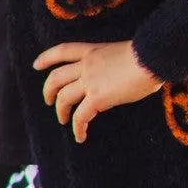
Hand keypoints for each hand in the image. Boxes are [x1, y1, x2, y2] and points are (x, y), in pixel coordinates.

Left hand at [34, 40, 161, 143]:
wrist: (152, 57)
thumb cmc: (147, 54)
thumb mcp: (122, 52)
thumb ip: (112, 63)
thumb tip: (118, 75)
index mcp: (92, 51)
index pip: (62, 51)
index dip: (46, 58)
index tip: (36, 65)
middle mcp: (86, 65)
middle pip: (56, 77)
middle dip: (48, 90)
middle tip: (48, 101)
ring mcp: (90, 81)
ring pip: (63, 98)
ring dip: (60, 111)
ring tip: (64, 120)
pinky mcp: (97, 97)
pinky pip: (81, 116)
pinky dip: (78, 128)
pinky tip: (80, 136)